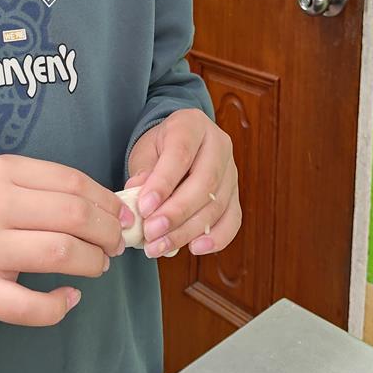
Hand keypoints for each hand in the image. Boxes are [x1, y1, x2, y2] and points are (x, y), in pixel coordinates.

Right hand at [0, 156, 132, 326]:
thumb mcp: (6, 181)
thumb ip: (51, 188)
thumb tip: (112, 208)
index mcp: (5, 172)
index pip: (73, 182)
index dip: (107, 201)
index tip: (122, 215)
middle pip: (73, 215)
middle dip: (106, 231)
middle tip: (114, 244)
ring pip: (59, 253)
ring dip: (92, 262)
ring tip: (98, 265)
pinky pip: (28, 306)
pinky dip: (58, 305)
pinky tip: (70, 297)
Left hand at [127, 109, 240, 257]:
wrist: (181, 144)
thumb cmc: (161, 147)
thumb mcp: (146, 150)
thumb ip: (143, 171)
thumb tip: (137, 195)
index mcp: (192, 125)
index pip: (180, 154)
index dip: (162, 183)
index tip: (144, 208)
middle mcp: (218, 144)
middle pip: (205, 182)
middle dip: (176, 212)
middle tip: (151, 232)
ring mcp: (232, 170)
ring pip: (217, 204)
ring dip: (188, 230)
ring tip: (160, 246)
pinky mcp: (236, 193)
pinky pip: (233, 219)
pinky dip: (216, 238)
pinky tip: (195, 247)